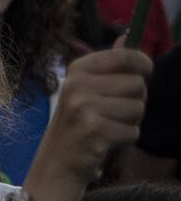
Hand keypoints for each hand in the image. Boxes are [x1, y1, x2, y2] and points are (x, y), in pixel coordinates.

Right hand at [28, 47, 150, 190]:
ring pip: (139, 108)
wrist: (56, 164)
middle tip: (111, 113)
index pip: (125, 56)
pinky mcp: (94, 131)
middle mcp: (77, 85)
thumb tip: (125, 37)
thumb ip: (109, 65)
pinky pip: (133, 131)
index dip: (142, 64)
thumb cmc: (76, 125)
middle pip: (137, 84)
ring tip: (107, 127)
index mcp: (77, 70)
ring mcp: (84, 108)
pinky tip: (105, 142)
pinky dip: (124, 139)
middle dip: (134, 101)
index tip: (144, 72)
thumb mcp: (86, 90)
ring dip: (129, 122)